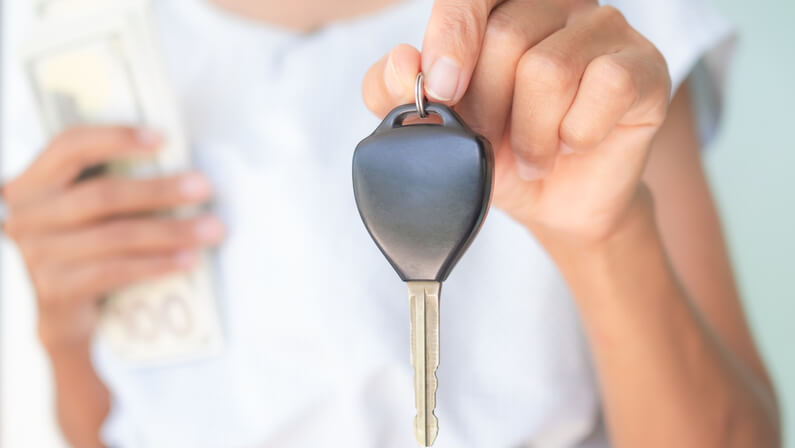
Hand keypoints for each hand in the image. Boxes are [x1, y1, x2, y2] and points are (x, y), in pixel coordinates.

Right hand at [2, 127, 224, 349]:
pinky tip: (186, 260)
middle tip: (204, 187)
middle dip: (160, 190)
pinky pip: (114, 272)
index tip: (162, 138)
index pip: (69, 146)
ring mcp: (37, 255)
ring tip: (210, 230)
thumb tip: (183, 171)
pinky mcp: (55, 290)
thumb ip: (115, 185)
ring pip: (114, 236)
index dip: (115, 137)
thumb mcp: (88, 212)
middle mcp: (27, 216)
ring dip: (170, 231)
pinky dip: (155, 264)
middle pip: (101, 194)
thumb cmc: (87, 249)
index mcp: (33, 184)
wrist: (63, 315)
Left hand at [362, 0, 670, 245]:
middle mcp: (555, 4)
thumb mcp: (433, 130)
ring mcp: (604, 29)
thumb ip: (392, 93)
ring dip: (531, 134)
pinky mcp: (644, 66)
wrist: (552, 201)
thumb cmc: (495, 152)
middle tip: (495, 142)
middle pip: (508, 36)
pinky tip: (573, 144)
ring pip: (550, 68)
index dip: (453, 35)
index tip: (441, 91)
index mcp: (500, 8)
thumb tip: (401, 60)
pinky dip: (576, 133)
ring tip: (533, 155)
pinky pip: (604, 86)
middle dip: (490, 107)